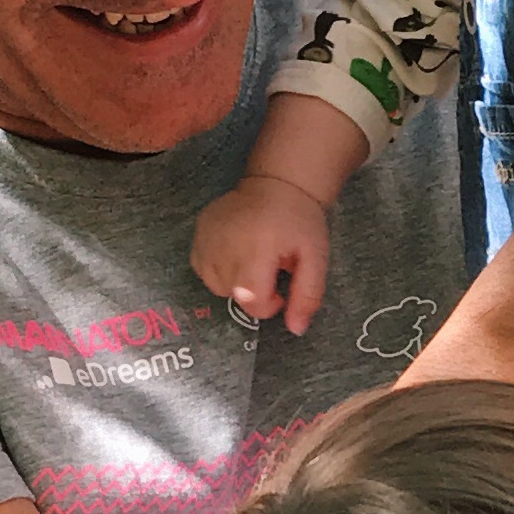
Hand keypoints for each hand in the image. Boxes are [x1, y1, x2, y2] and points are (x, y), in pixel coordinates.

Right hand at [194, 175, 334, 335]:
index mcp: (258, 249)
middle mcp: (226, 244)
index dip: (269, 304)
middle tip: (269, 271)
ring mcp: (207, 237)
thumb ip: (308, 296)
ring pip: (216, 285)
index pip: (251, 300)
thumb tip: (296, 330)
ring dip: (235, 283)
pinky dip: (217, 270)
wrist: (279, 183)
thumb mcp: (315, 259)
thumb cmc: (301, 223)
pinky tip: (235, 255)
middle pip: (234, 295)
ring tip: (253, 261)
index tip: (280, 290)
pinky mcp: (198, 232)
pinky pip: (201, 268)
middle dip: (254, 293)